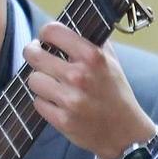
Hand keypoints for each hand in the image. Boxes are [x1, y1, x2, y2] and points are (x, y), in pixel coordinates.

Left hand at [22, 21, 155, 158]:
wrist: (124, 132)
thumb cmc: (115, 92)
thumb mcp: (111, 61)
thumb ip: (90, 41)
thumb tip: (67, 26)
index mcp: (92, 56)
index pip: (52, 31)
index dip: (45, 33)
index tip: (46, 38)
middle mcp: (79, 76)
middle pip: (34, 54)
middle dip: (33, 53)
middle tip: (38, 56)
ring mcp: (69, 99)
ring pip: (33, 79)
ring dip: (39, 80)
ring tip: (52, 83)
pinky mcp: (61, 120)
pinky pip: (37, 102)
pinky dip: (44, 102)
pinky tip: (57, 102)